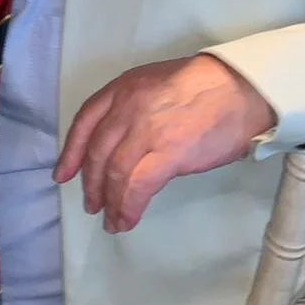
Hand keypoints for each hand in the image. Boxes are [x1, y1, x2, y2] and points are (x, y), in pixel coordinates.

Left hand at [53, 54, 274, 233]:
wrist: (242, 88)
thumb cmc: (207, 87)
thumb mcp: (157, 84)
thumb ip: (135, 109)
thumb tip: (127, 147)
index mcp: (124, 88)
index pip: (85, 121)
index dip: (71, 152)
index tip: (63, 174)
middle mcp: (128, 107)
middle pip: (96, 152)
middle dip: (90, 183)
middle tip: (91, 204)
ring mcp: (146, 130)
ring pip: (113, 173)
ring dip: (108, 202)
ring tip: (111, 220)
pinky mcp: (168, 153)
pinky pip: (137, 187)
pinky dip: (127, 207)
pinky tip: (126, 219)